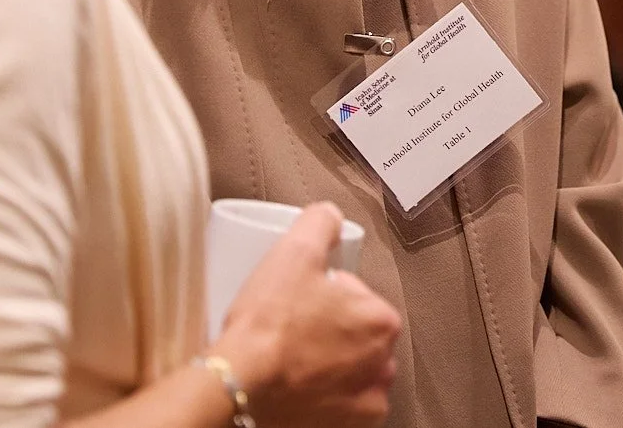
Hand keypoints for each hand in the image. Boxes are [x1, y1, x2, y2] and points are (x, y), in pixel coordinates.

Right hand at [212, 204, 401, 427]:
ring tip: (291, 361)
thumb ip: (320, 222)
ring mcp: (365, 403)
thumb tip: (329, 215)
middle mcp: (383, 366)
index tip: (300, 300)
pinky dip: (323, 400)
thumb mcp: (294, 252)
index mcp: (381, 320)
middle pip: (356, 336)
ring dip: (329, 366)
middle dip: (330, 331)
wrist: (239, 388)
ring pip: (351, 373)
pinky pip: (339, 407)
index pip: (357, 297)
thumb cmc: (268, 326)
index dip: (326, 294)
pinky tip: (297, 388)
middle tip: (292, 330)